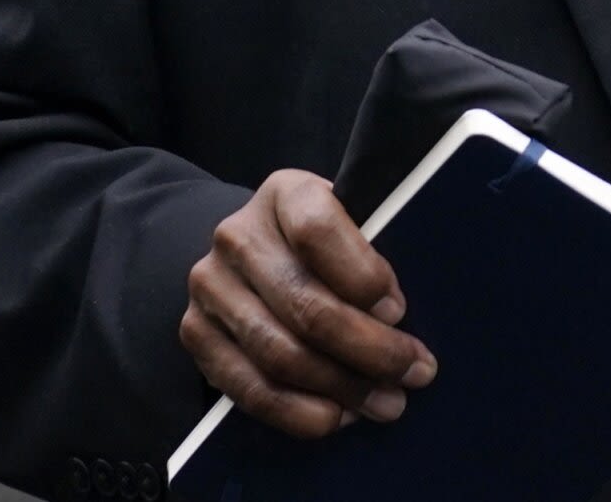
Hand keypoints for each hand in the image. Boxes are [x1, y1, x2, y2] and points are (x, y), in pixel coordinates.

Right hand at [181, 170, 438, 438]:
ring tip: (387, 403)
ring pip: (280, 353)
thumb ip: (372, 254)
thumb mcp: (351, 223)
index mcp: (284, 193)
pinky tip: (337, 417)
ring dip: (341, 387)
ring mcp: (210, 286)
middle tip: (415, 373)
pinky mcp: (195, 334)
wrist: (252, 253)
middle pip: (305, 304)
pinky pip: (249, 388)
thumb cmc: (324, 243)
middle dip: (369, 350)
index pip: (317, 230)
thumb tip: (401, 320)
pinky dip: (298, 411)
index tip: (399, 310)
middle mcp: (237, 235)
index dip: (362, 276)